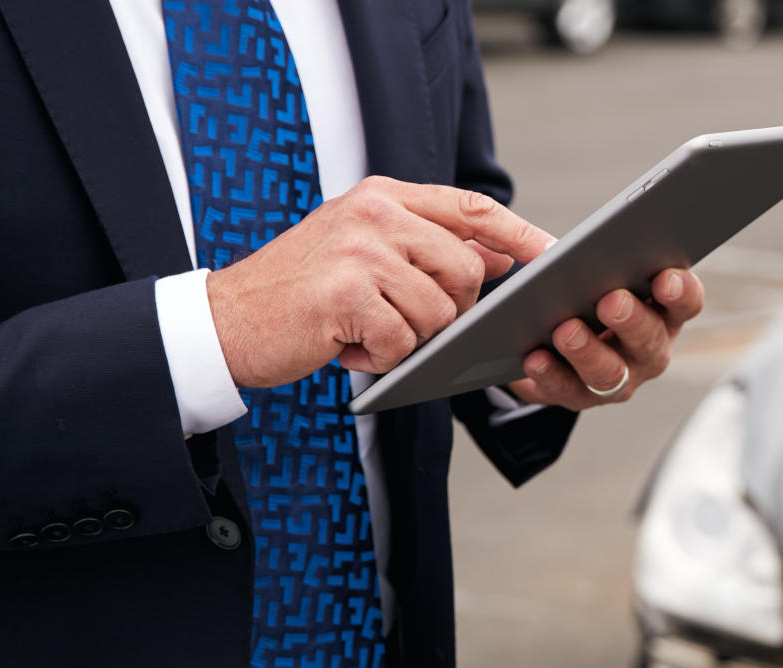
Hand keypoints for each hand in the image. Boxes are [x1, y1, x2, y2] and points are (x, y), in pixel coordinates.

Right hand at [205, 176, 554, 387]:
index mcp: (383, 196)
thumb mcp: (366, 250)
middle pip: (469, 269)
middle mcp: (374, 213)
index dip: (521, 234)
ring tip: (363, 330)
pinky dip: (379, 357)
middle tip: (401, 319)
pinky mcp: (346, 294)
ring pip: (440, 311)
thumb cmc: (302, 293)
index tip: (556, 255)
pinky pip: (403, 340)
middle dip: (450, 309)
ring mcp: (359, 251)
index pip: (473, 207)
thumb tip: (505, 255)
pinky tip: (345, 345)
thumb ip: (430, 245)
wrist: (226, 320)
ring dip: (409, 337)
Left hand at [504, 267, 704, 409]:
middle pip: (651, 338)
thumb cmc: (577, 293)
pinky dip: (551, 373)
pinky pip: (567, 389)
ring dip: (590, 352)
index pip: (686, 302)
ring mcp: (620, 378)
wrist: (543, 336)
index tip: (664, 278)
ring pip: (612, 372)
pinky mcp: (582, 397)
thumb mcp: (591, 270)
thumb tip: (570, 251)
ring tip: (566, 330)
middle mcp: (649, 349)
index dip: (681, 292)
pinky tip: (535, 357)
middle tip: (611, 301)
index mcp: (661, 311)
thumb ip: (594, 258)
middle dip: (632, 320)